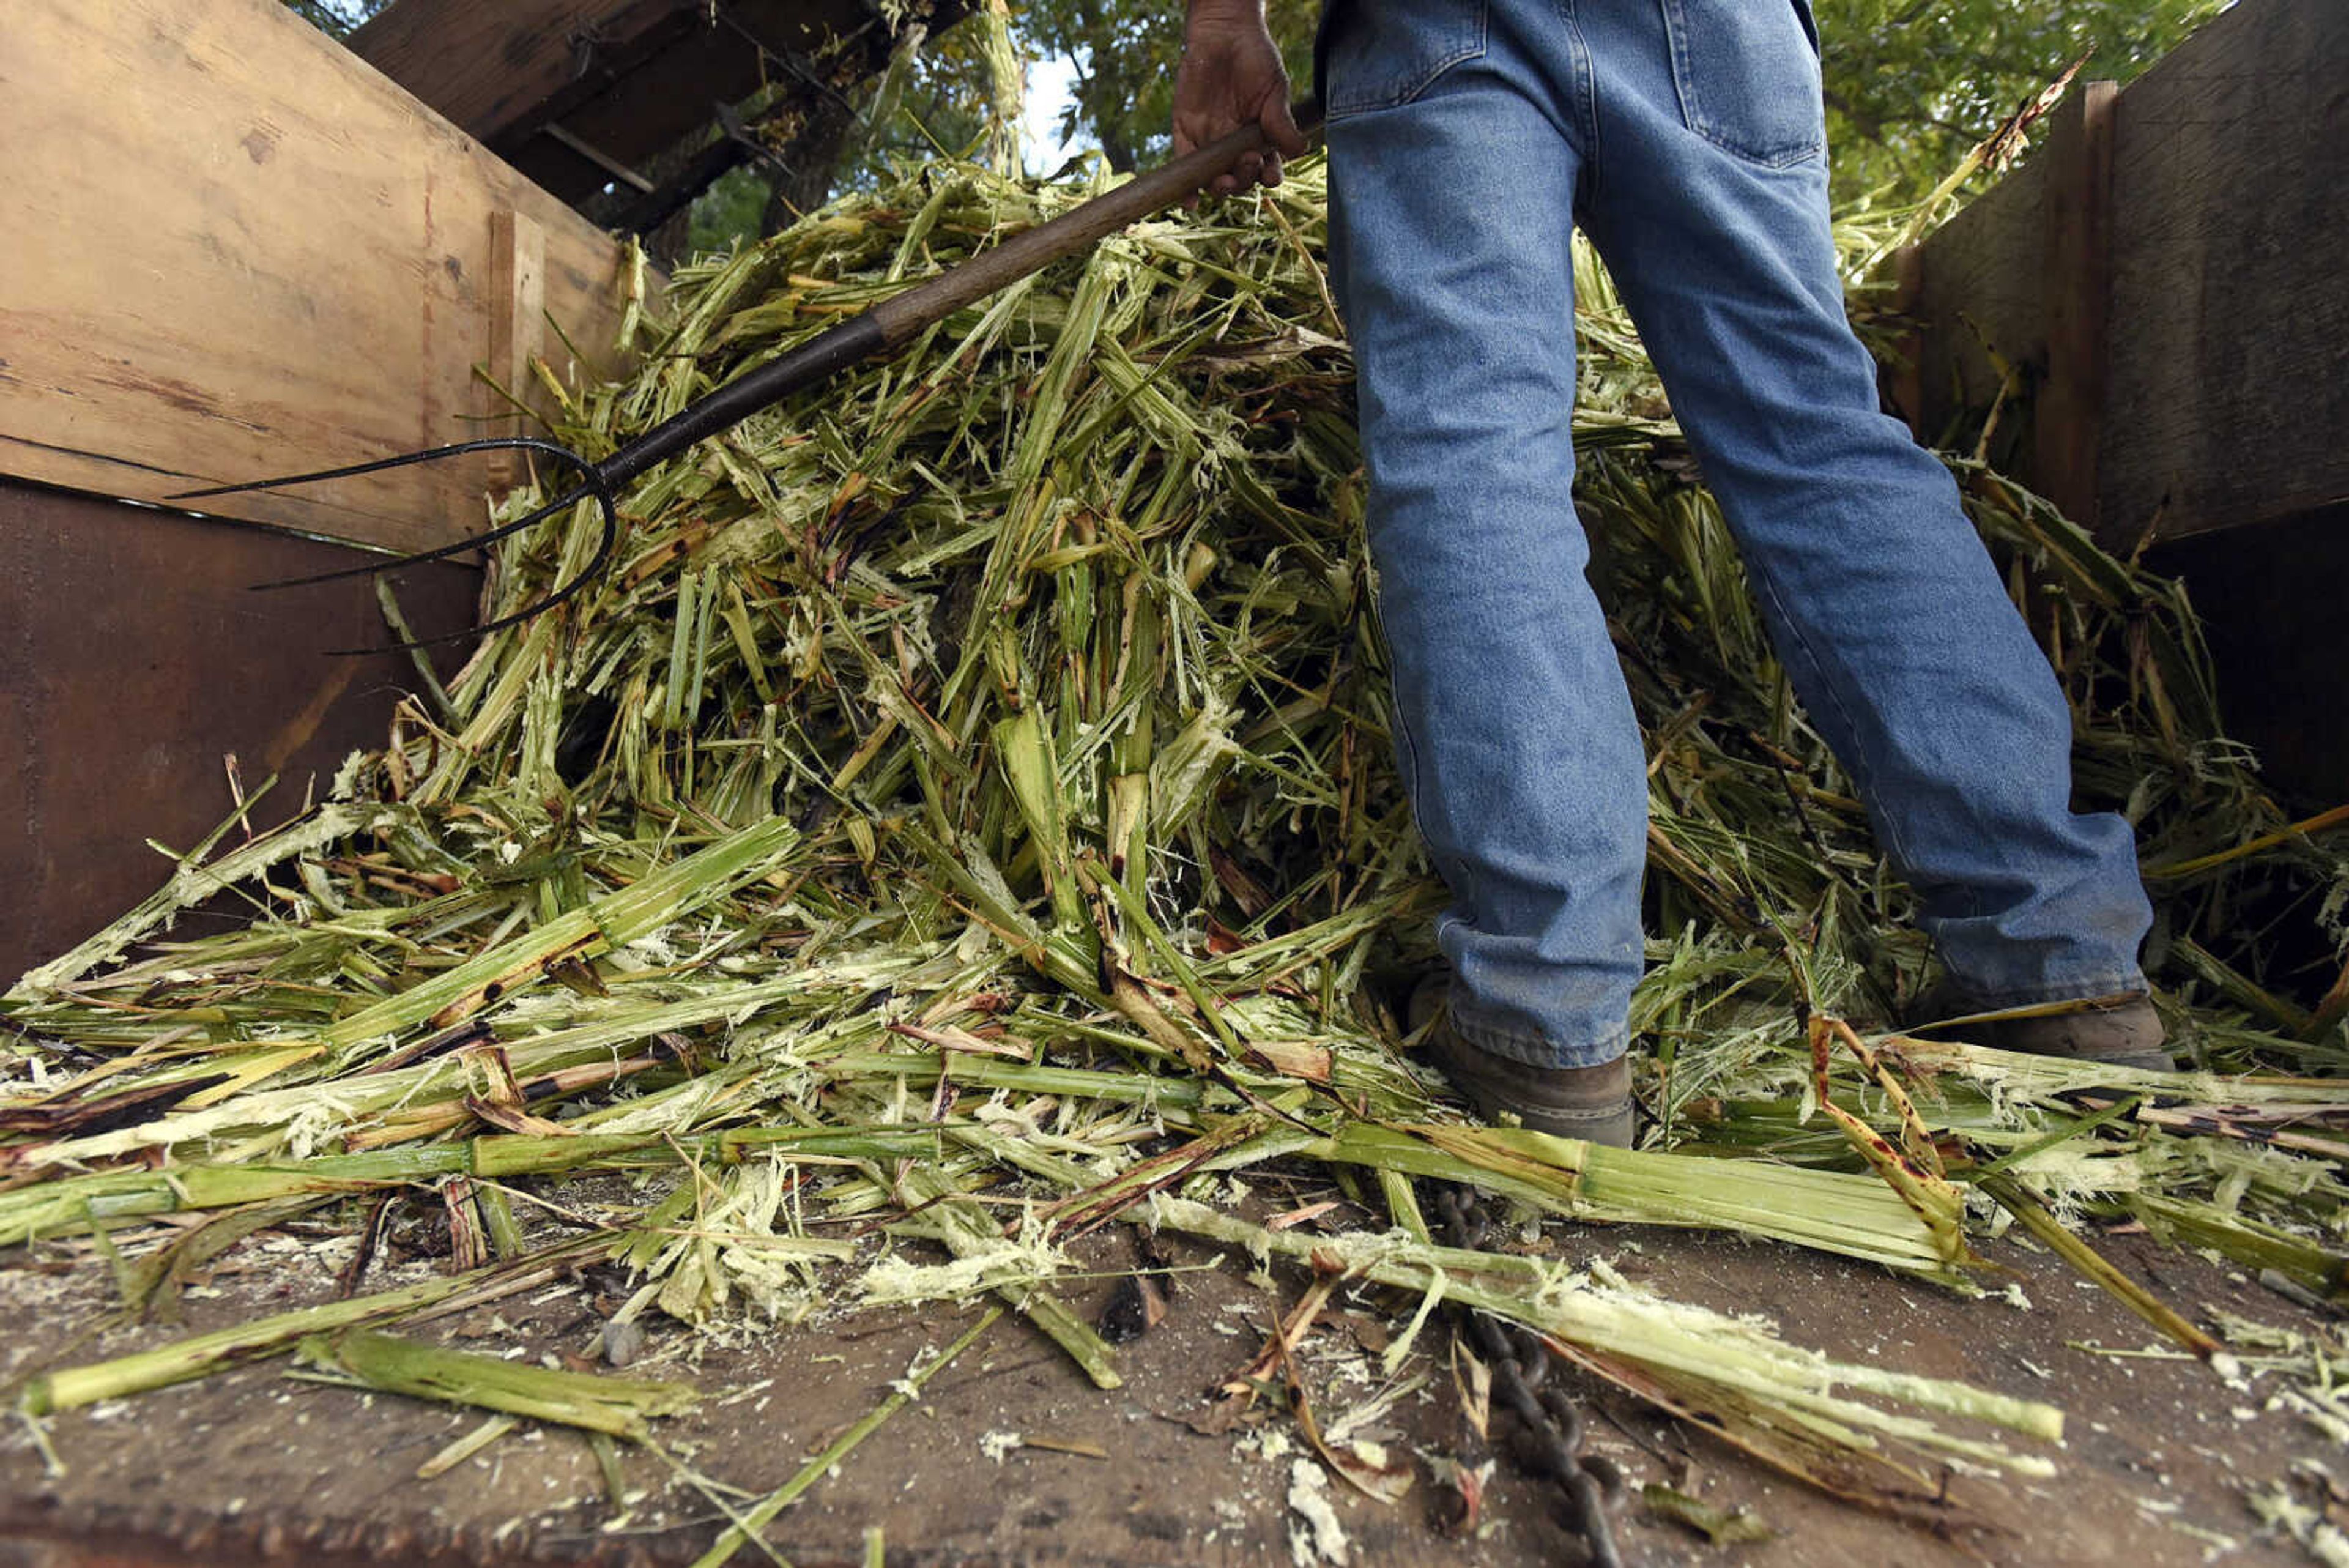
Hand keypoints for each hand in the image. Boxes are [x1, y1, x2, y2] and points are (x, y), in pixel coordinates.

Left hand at [1173, 0, 1307, 196]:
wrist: (1223, 32)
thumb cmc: (1255, 58)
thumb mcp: (1273, 90)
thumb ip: (1281, 122)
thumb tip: (1300, 151)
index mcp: (1260, 140)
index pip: (1266, 169)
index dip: (1268, 177)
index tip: (1269, 174)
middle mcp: (1235, 146)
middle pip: (1241, 178)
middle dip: (1245, 178)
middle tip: (1247, 161)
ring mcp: (1209, 142)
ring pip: (1213, 178)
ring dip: (1220, 187)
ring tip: (1224, 182)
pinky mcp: (1185, 133)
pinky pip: (1183, 165)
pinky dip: (1185, 187)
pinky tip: (1189, 201)